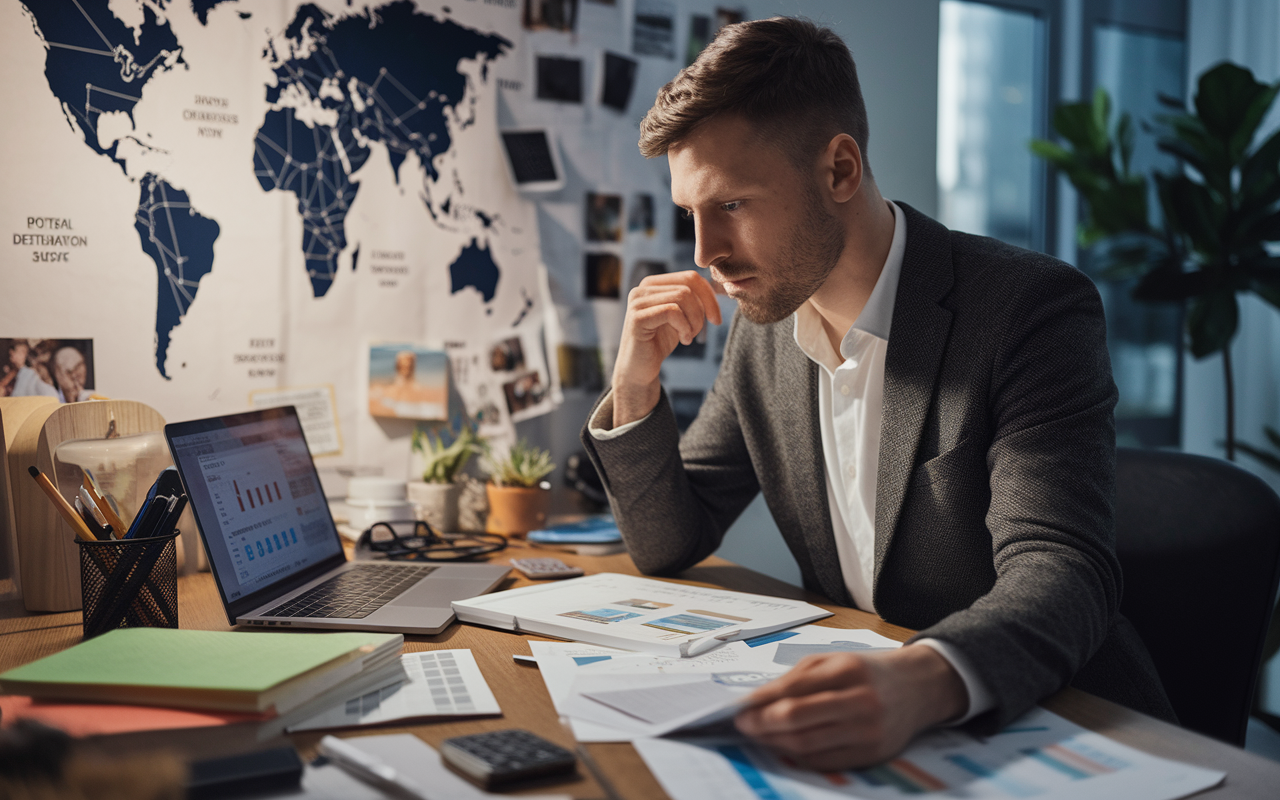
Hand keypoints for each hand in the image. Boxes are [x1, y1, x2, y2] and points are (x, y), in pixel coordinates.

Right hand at [612, 271, 721, 425]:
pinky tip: (683, 340)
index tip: (716, 320)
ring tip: (689, 337)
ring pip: (683, 296)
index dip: (710, 297)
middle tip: (699, 332)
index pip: (690, 277)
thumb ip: (692, 300)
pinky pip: (672, 312)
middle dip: (703, 310)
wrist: (639, 370)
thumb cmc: (660, 342)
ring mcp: (637, 302)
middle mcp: (642, 288)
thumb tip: (717, 286)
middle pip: (688, 286)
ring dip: (694, 320)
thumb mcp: (681, 317)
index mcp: (653, 284)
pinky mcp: (637, 318)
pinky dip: (685, 327)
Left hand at [734, 644, 967, 770]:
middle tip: (742, 725)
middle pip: (797, 719)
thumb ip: (796, 678)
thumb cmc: (868, 671)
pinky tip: (784, 748)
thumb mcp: (834, 660)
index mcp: (847, 670)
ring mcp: (868, 731)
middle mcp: (860, 701)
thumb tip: (757, 700)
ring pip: (807, 744)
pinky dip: (798, 757)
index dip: (759, 702)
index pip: (792, 690)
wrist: (918, 687)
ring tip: (759, 736)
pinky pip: (825, 762)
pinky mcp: (873, 755)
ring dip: (775, 743)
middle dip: (762, 724)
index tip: (738, 708)